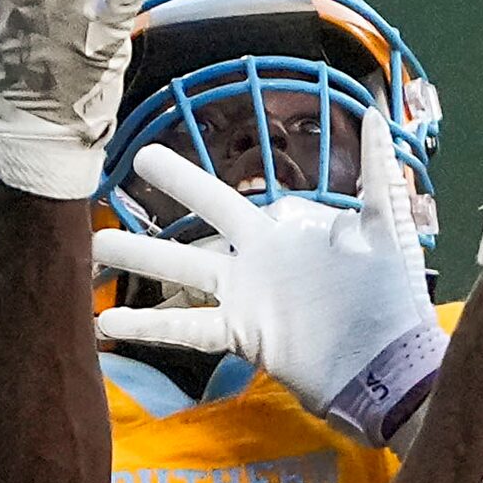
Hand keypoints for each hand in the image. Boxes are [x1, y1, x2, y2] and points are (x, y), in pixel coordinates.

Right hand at [92, 107, 442, 437]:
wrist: (391, 366)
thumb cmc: (390, 298)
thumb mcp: (386, 231)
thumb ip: (376, 176)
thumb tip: (380, 115)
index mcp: (282, 235)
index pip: (226, 199)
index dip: (190, 179)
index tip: (151, 156)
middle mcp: (257, 261)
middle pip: (199, 222)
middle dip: (167, 195)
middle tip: (126, 169)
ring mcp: (246, 299)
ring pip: (181, 272)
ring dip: (138, 259)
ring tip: (91, 249)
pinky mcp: (244, 335)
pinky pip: (187, 329)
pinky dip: (149, 324)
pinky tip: (106, 323)